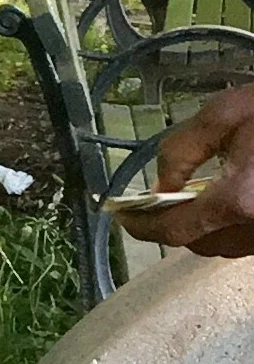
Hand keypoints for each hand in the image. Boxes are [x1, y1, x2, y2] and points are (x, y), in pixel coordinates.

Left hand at [140, 85, 253, 254]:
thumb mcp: (224, 115)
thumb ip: (182, 152)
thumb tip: (160, 187)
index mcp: (239, 200)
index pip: (175, 230)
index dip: (142, 227)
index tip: (122, 216)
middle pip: (198, 244)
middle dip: (172, 226)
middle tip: (156, 202)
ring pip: (223, 247)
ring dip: (200, 228)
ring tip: (190, 198)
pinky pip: (246, 241)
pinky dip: (227, 227)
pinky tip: (226, 200)